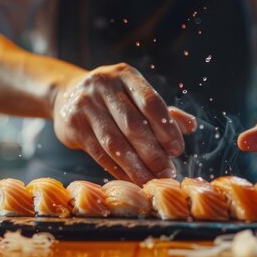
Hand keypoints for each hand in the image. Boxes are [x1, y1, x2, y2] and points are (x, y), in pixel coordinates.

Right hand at [52, 63, 196, 184]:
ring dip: (136, 166)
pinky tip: (131, 179)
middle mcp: (103, 85)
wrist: (66, 94)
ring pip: (115, 142)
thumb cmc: (112, 98)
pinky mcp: (72, 125)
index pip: (150, 102)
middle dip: (153, 153)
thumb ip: (163, 112)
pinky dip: (117, 169)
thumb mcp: (136, 96)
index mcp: (125, 75)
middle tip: (168, 173)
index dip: (166, 128)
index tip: (178, 150)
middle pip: (133, 125)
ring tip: (151, 181)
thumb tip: (191, 126)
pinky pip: (99, 153)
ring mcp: (85, 104)